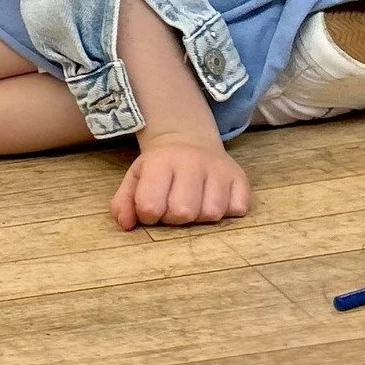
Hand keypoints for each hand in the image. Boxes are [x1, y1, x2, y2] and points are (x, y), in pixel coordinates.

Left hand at [110, 133, 251, 229]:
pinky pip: (238, 209)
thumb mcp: (135, 178)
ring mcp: (219, 169)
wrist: (187, 139)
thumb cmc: (159, 167)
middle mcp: (192, 162)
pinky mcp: (240, 177)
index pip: (151, 206)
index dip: (148, 215)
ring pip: (212, 214)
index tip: (151, 208)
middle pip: (183, 213)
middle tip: (172, 207)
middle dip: (174, 219)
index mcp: (161, 162)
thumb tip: (126, 225)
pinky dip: (227, 212)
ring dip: (200, 218)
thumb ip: (123, 202)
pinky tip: (213, 199)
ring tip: (193, 203)